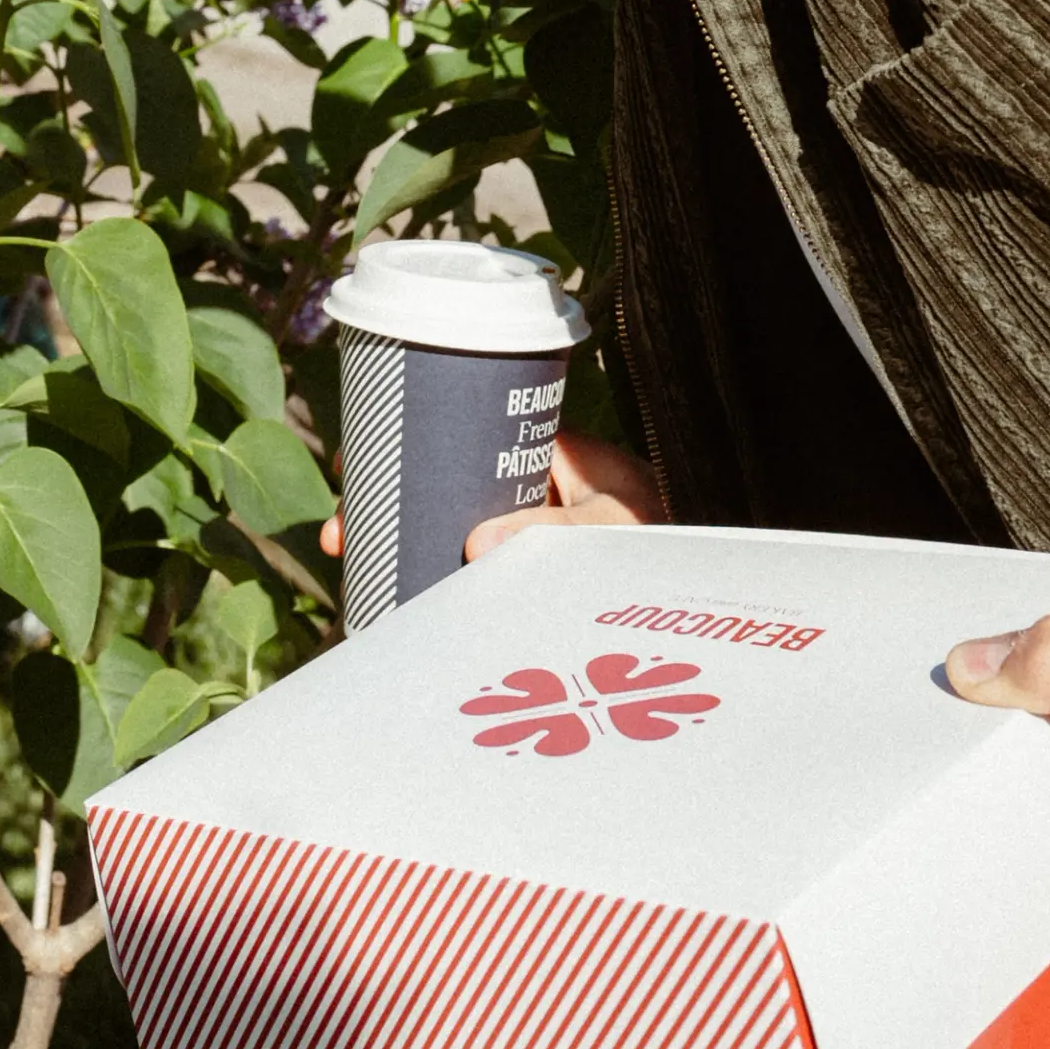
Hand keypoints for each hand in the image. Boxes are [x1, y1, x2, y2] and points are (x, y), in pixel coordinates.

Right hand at [318, 434, 668, 562]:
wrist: (705, 624)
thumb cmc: (670, 558)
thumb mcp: (612, 537)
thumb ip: (552, 536)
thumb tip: (477, 543)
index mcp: (574, 458)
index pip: (487, 424)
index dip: (426, 429)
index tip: (370, 446)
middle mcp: (555, 490)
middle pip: (458, 477)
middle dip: (397, 492)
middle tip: (344, 517)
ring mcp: (547, 533)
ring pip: (460, 521)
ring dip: (406, 534)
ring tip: (352, 554)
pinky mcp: (543, 574)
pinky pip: (475, 562)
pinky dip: (435, 569)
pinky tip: (395, 590)